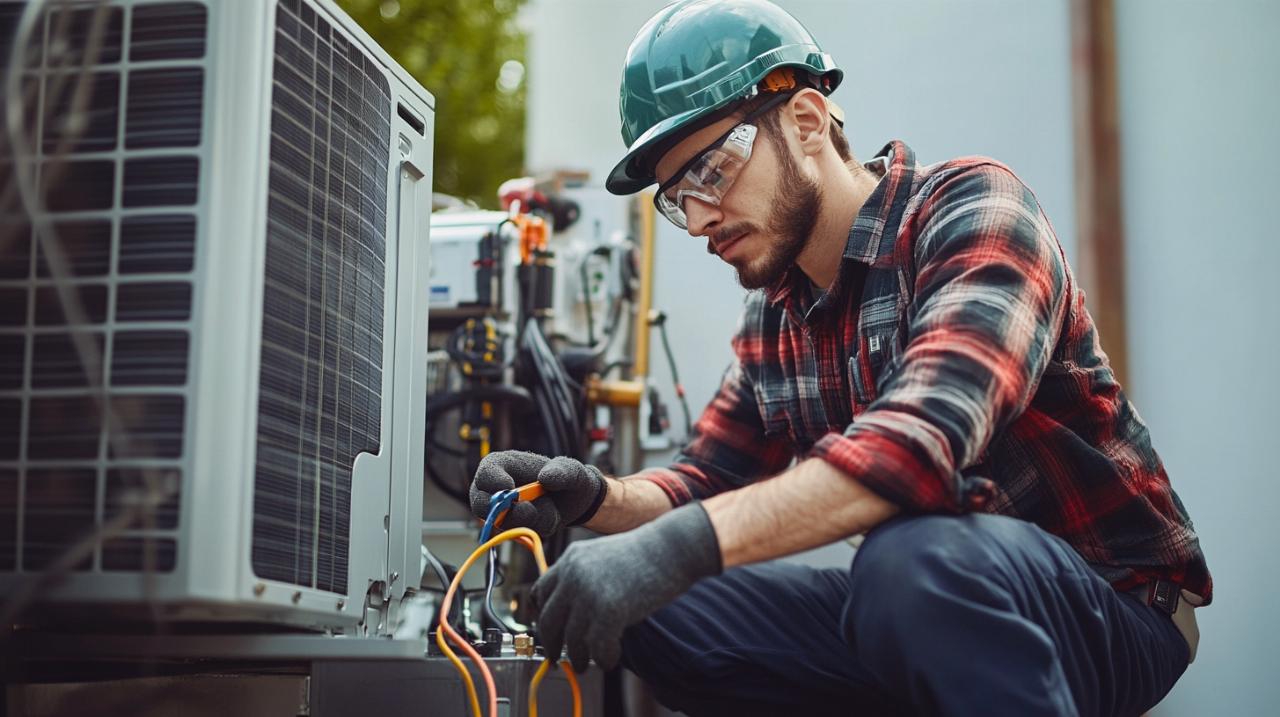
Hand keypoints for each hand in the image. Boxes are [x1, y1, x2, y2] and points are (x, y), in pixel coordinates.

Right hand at [469, 451, 608, 537]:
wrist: (575, 500)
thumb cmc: (568, 478)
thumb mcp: (571, 470)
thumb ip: (561, 471)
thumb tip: (545, 478)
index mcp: (502, 465)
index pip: (485, 473)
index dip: (493, 482)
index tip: (509, 489)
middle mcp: (494, 489)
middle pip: (481, 504)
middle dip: (506, 511)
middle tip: (529, 509)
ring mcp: (500, 511)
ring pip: (503, 523)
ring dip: (531, 519)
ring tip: (551, 507)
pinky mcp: (511, 528)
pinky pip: (520, 534)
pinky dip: (538, 527)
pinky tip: (550, 516)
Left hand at [532, 503, 721, 671]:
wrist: (673, 547)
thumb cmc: (646, 554)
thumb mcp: (603, 557)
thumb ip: (584, 576)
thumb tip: (574, 611)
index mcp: (571, 559)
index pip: (540, 591)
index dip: (540, 615)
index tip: (547, 631)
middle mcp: (574, 575)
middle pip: (549, 620)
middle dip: (552, 645)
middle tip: (555, 658)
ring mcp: (590, 592)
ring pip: (571, 639)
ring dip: (577, 658)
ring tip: (584, 665)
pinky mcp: (610, 610)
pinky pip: (597, 647)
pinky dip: (602, 659)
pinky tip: (610, 660)